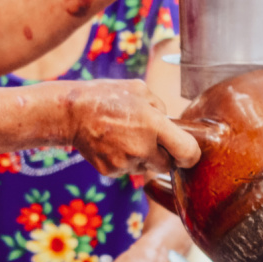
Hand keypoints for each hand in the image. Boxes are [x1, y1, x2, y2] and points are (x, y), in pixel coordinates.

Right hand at [68, 79, 199, 176]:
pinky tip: (112, 144)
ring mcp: (125, 162)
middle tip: (151, 140)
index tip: (188, 153)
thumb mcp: (140, 90)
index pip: (187, 152)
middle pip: (167, 165)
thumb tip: (169, 123)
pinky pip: (127, 170)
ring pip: (146, 167)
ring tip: (125, 137)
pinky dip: (124, 160)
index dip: (191, 155)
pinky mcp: (111, 171)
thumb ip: (160, 108)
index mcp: (154, 125)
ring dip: (142, 157)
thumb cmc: (107, 96)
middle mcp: (142, 148)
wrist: (71, 112)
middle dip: (164, 155)